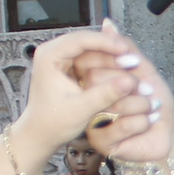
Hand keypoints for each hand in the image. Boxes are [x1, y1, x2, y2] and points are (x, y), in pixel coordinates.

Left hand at [12, 23, 155, 153]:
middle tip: (132, 59)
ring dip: (111, 56)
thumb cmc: (53, 123)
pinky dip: (106, 63)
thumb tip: (129, 82)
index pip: (80, 40)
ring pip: (91, 49)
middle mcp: (53, 53)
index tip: (125, 50)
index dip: (105, 42)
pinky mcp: (68, 67)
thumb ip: (105, 94)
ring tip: (131, 64)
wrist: (41, 135)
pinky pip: (91, 58)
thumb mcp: (81, 109)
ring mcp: (61, 59)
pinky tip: (121, 69)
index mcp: (49, 57)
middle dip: (111, 49)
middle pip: (87, 41)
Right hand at [84, 25, 173, 171]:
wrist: (166, 131)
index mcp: (92, 81)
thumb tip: (107, 24)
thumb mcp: (143, 69)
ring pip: (108, 103)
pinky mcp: (101, 142)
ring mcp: (91, 122)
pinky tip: (147, 122)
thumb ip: (125, 48)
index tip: (135, 65)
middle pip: (95, 81)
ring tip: (151, 107)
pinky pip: (118, 127)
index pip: (87, 62)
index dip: (113, 60)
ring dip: (139, 103)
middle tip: (146, 91)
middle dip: (129, 83)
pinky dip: (140, 122)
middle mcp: (87, 101)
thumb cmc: (153, 101)